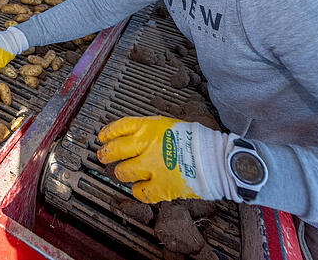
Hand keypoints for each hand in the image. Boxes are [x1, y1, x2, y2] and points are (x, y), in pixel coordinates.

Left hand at [97, 116, 231, 203]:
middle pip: (114, 150)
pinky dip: (138, 191)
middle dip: (106, 155)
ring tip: (125, 174)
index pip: (119, 127)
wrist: (215, 159)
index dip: (108, 133)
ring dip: (123, 173)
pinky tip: (141, 188)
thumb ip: (150, 131)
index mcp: (149, 128)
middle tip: (103, 157)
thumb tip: (135, 137)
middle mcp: (146, 146)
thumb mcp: (169, 126)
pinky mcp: (159, 187)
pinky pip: (139, 192)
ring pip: (123, 172)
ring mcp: (151, 167)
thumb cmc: (197, 140)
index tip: (102, 137)